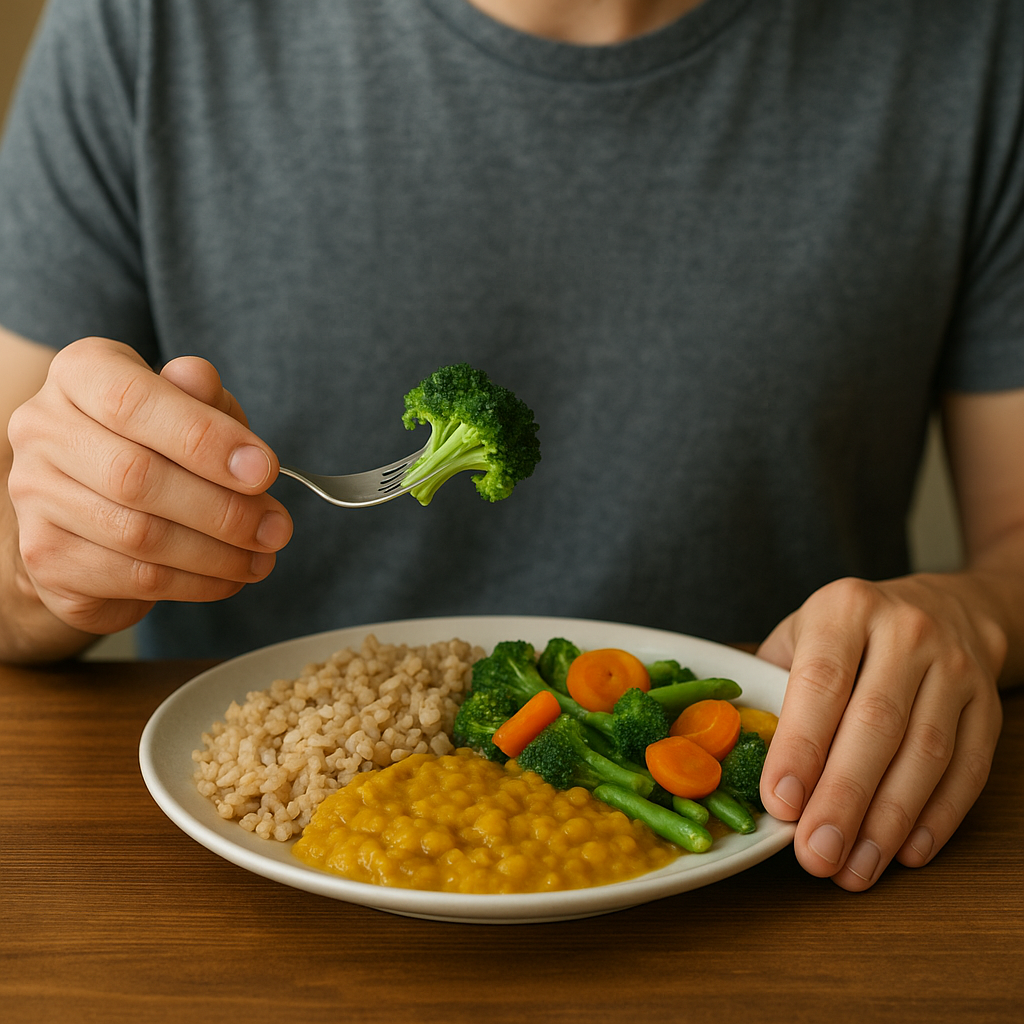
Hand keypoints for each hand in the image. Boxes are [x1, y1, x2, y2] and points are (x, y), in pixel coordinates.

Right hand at [6, 337, 292, 635]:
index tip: (265, 471)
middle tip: (276, 528)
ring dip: (217, 554)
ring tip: (263, 557)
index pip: (133, 400)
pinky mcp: (46, 556)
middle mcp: (42, 428)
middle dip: (223, 509)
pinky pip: (131, 577)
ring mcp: (34, 496)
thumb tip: (202, 380)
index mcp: (80, 374)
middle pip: (136, 476)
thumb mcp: (192, 411)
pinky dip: (194, 583)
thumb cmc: (156, 446)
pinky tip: (229, 578)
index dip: (205, 439)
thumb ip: (202, 398)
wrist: (96, 513)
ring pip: (137, 535)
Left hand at [756, 574, 1004, 890]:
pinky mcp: (988, 706)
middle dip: (842, 799)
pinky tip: (904, 853)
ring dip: (887, 822)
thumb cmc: (847, 635)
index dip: (801, 747)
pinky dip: (936, 819)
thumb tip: (744, 766)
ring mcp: (955, 668)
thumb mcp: (798, 637)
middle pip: (875, 725)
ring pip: (925, 754)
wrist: (942, 609)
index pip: (820, 683)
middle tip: (815, 855)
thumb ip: (772, 690)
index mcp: (845, 609)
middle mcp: (906, 632)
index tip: (780, 804)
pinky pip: (967, 770)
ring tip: (853, 869)